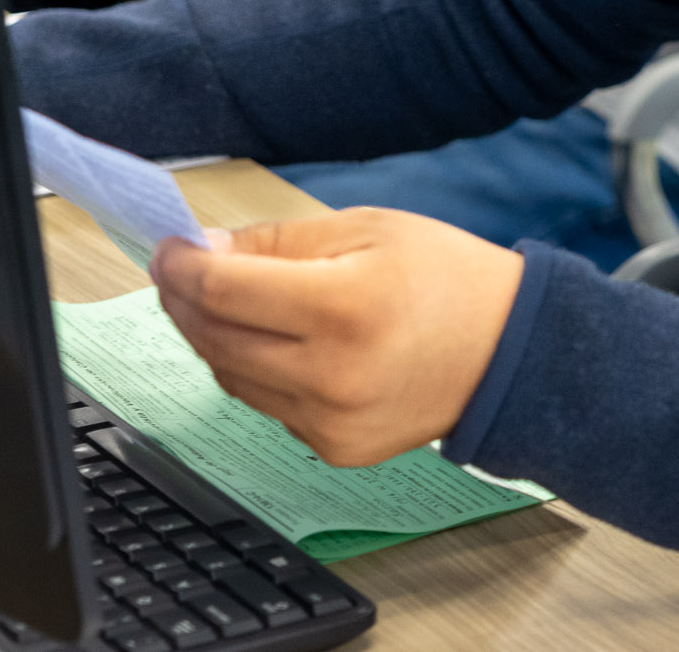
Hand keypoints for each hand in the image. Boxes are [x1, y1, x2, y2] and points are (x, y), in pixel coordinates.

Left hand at [148, 209, 523, 466]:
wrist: (510, 352)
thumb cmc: (446, 279)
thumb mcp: (365, 229)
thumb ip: (278, 241)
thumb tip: (205, 252)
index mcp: (343, 307)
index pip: (223, 291)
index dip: (181, 266)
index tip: (168, 249)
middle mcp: (332, 375)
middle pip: (215, 338)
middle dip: (184, 300)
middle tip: (178, 271)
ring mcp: (331, 422)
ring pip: (231, 377)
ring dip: (212, 336)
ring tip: (218, 300)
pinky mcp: (335, 448)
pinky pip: (267, 405)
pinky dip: (254, 370)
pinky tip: (270, 341)